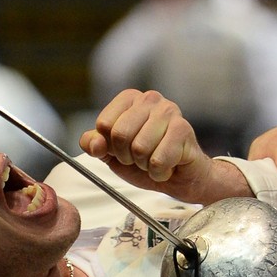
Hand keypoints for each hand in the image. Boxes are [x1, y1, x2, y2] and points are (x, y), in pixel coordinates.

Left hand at [78, 90, 248, 203]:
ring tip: (156, 161)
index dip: (110, 147)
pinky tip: (169, 167)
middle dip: (127, 157)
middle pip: (120, 135)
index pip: (103, 124)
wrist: (182, 178)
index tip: (124, 150)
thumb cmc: (148, 161)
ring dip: (145, 166)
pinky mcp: (184, 130)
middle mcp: (150, 99)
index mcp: (129, 99)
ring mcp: (169, 112)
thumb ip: (95, 145)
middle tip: (141, 159)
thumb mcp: (113, 154)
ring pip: (140, 149)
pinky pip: (158, 161)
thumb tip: (93, 143)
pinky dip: (159, 173)